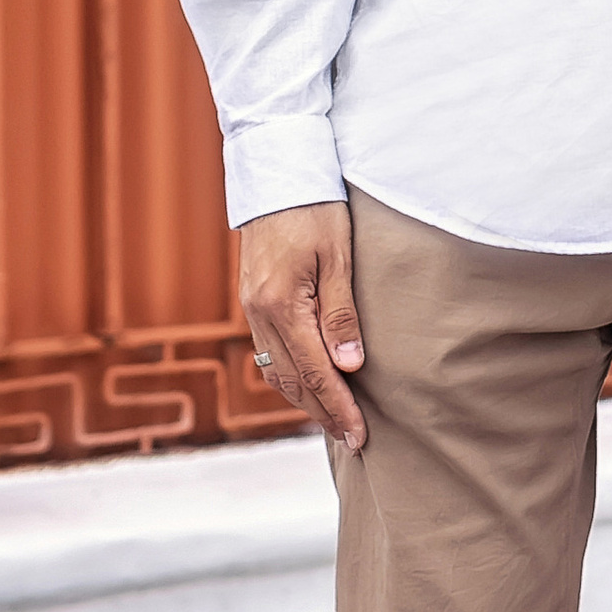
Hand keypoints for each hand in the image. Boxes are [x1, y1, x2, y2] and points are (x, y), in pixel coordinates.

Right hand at [238, 200, 365, 451]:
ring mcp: (252, 307)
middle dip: (323, 412)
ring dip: (304, 399)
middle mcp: (259, 312)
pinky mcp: (253, 299)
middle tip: (353, 440)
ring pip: (277, 369)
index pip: (315, 372)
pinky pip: (269, 351)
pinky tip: (308, 384)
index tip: (360, 435)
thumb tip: (349, 367)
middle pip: (293, 380)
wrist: (277, 171)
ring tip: (333, 421)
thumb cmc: (315, 207)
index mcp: (281, 304)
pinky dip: (290, 375)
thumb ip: (341, 314)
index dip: (339, 407)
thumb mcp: (338, 257)